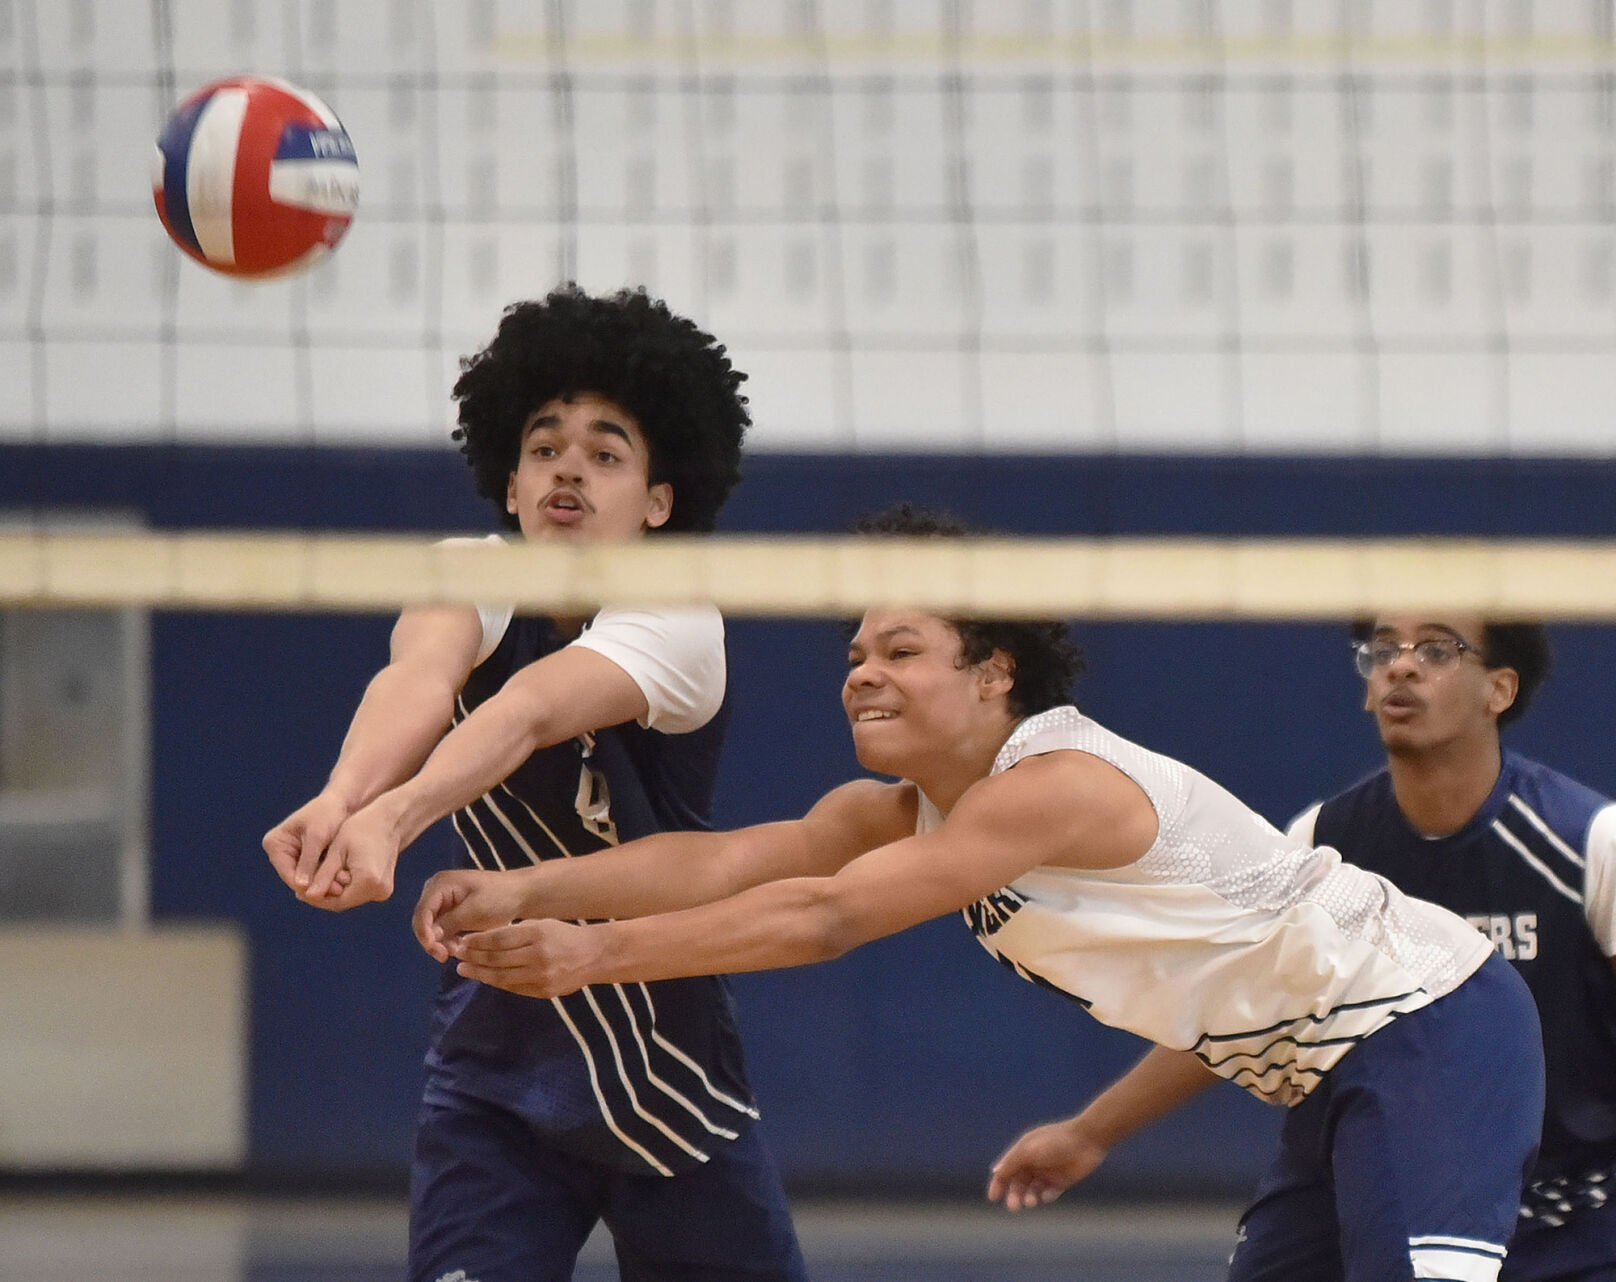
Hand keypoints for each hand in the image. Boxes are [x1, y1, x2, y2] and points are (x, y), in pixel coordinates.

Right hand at [263, 792, 353, 897]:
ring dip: (324, 883)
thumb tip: (301, 886)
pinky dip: (327, 878)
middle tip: (337, 892)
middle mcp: (280, 852)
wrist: (341, 802)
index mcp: (274, 843)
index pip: (287, 872)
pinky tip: (342, 883)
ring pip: (307, 879)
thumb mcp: (317, 836)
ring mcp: (292, 857)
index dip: (305, 885)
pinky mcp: (306, 860)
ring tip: (342, 888)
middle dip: (316, 885)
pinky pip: (315, 874)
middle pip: (296, 878)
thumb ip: (309, 860)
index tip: (323, 893)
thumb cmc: (328, 813)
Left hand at [298, 799, 403, 911]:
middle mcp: (379, 890)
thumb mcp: (338, 851)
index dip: (315, 898)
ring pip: (350, 898)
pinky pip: (359, 893)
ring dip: (332, 893)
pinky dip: (344, 888)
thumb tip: (307, 895)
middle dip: (322, 896)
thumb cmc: (362, 829)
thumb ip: (323, 876)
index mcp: (368, 881)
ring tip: (312, 884)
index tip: (298, 891)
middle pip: (343, 902)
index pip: (335, 901)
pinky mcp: (384, 888)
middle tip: (301, 889)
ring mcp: (384, 890)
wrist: (390, 821)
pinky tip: (329, 880)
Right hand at [413, 869, 532, 961]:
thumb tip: (430, 937)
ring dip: (441, 942)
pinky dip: (448, 940)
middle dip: (432, 940)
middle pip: (424, 920)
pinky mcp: (452, 912)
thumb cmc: (500, 897)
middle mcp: (437, 890)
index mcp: (440, 884)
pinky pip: (443, 929)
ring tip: (456, 952)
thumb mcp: (475, 910)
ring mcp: (444, 901)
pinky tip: (459, 948)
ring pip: (432, 928)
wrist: (522, 894)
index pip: (422, 912)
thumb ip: (450, 923)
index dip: (424, 934)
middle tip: (445, 957)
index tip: (436, 951)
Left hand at [448, 919, 595, 997]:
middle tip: (457, 955)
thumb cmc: (565, 935)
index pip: (499, 939)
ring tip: (464, 969)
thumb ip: (516, 932)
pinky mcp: (544, 991)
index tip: (462, 941)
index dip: (478, 942)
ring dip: (479, 973)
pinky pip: (514, 988)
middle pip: (497, 958)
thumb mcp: (542, 924)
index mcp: (538, 934)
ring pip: (502, 976)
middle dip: (474, 957)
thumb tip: (483, 940)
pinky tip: (485, 977)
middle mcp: (538, 955)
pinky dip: (497, 982)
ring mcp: (541, 976)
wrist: (595, 955)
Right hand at [986, 1117, 1108, 1211]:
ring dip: (1028, 1197)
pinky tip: (1048, 1194)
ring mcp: (1047, 1172)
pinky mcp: (1062, 1181)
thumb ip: (1012, 1163)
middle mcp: (1033, 1163)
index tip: (994, 1198)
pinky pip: (1049, 1193)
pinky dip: (1046, 1196)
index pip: (1006, 1170)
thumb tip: (995, 1173)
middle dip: (1014, 1195)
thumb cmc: (1055, 1142)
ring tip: (1031, 1201)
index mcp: (1023, 1152)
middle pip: (1018, 1184)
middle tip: (1014, 1206)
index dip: (998, 1184)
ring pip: (1032, 1191)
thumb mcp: (1029, 1150)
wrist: (1087, 1140)